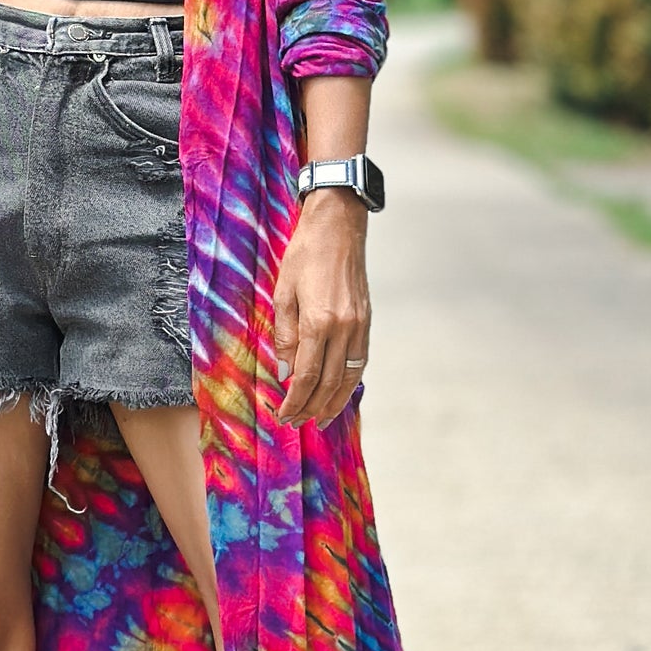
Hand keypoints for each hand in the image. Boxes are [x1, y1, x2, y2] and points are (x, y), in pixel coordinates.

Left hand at [271, 190, 370, 429]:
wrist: (338, 227)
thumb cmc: (304, 255)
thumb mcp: (282, 293)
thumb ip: (283, 335)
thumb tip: (284, 372)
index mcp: (319, 321)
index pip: (307, 374)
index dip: (295, 400)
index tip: (283, 415)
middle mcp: (344, 327)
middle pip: (329, 381)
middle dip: (311, 407)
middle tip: (296, 423)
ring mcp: (360, 325)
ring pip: (349, 376)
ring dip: (334, 402)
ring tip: (320, 420)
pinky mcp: (367, 320)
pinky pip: (360, 360)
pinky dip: (350, 381)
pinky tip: (340, 392)